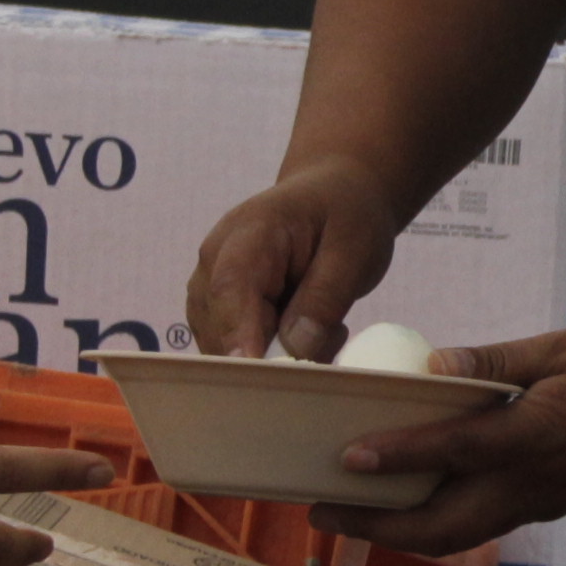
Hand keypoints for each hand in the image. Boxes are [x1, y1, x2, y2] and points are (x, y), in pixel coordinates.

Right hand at [187, 159, 401, 360]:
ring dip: (275, 355)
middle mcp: (215, 261)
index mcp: (248, 234)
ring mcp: (212, 286)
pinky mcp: (221, 309)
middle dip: (267, 354)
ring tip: (329, 325)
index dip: (238, 334)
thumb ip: (325, 298)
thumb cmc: (346, 216)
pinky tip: (312, 329)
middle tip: (333, 335)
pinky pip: (237, 347)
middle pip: (219, 326)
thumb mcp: (354, 250)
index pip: (230, 289)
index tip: (255, 370)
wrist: (335, 195)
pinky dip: (274, 352)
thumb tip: (296, 348)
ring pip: (225, 346)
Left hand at [312, 323, 565, 556]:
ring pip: (459, 536)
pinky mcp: (550, 505)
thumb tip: (433, 365)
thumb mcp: (561, 345)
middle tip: (321, 511)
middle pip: (443, 526)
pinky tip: (408, 506)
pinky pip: (482, 526)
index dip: (398, 458)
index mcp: (537, 436)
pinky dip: (436, 526)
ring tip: (350, 516)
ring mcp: (542, 502)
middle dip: (377, 527)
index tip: (346, 459)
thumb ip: (494, 362)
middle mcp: (534, 482)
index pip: (455, 452)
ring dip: (400, 535)